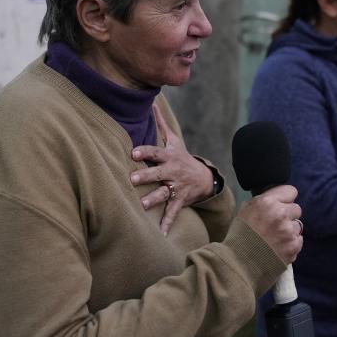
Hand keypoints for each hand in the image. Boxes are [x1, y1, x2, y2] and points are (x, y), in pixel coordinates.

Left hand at [130, 103, 215, 234]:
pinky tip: (161, 233)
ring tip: (142, 204)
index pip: (156, 152)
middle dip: (146, 175)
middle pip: (158, 173)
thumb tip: (152, 103)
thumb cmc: (182, 157)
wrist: (204, 178)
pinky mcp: (180, 200)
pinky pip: (173, 212)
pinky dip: (167, 223)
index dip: (145, 151)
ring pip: (164, 193)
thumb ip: (160, 124)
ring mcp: (177, 187)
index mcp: (169, 157)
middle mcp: (173, 172)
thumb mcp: (175, 141)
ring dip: (153, 199)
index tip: (133, 151)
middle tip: (132, 178)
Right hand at [237, 185, 302, 263]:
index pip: (291, 191)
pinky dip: (291, 243)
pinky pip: (299, 240)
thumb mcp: (246, 210)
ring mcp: (289, 231)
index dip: (286, 199)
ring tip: (276, 238)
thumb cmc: (240, 235)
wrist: (239, 264)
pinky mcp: (294, 246)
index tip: (282, 205)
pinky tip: (279, 247)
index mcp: (267, 202)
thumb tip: (276, 199)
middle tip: (277, 224)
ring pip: (298, 225)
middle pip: (296, 209)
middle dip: (288, 215)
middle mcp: (281, 214)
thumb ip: (263, 201)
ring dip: (289, 230)